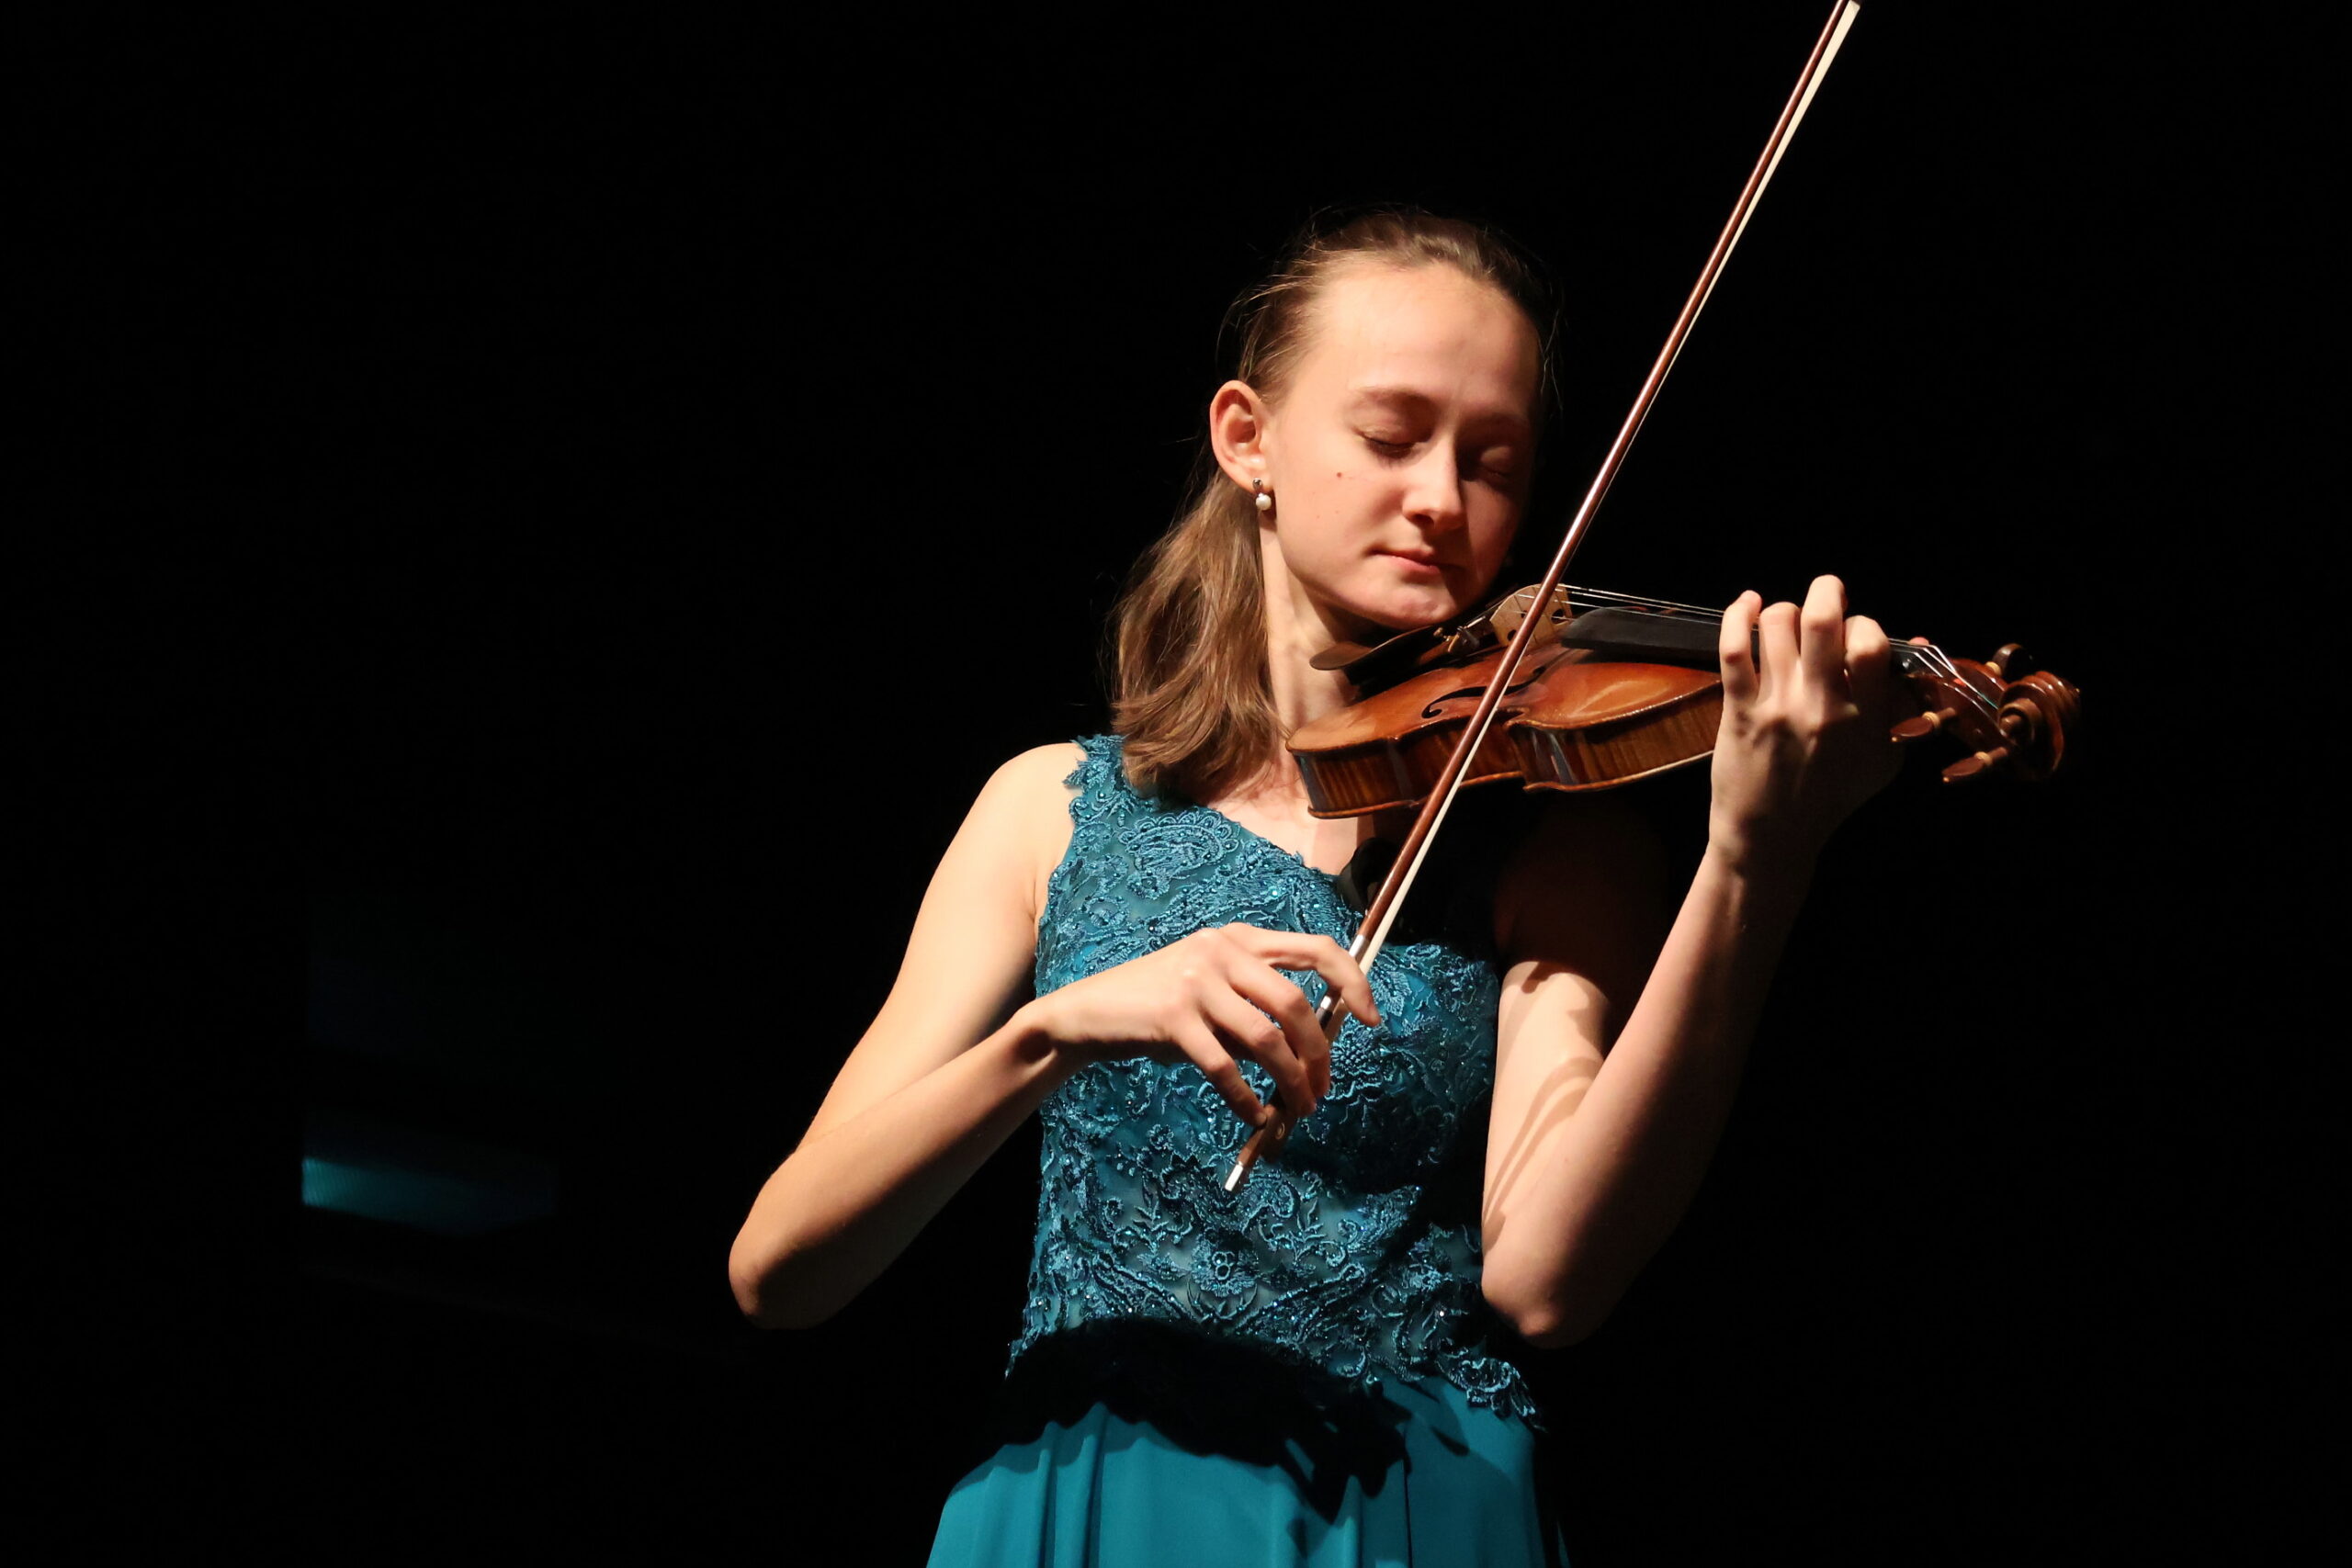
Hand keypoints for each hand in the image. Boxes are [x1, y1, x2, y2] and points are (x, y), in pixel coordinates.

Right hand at [1021, 924, 1378, 1127]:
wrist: (1088, 1013)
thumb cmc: (1159, 1008)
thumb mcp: (1212, 993)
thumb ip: (1256, 1009)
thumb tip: (1311, 1055)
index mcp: (1240, 938)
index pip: (1316, 947)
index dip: (1353, 981)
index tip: (1372, 1020)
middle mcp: (1222, 950)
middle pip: (1297, 1003)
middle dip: (1319, 1055)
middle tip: (1322, 1091)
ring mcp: (1197, 980)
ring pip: (1267, 1038)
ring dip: (1292, 1082)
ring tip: (1299, 1110)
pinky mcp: (1173, 1017)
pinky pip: (1226, 1067)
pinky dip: (1247, 1099)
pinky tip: (1254, 1117)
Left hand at [1708, 574, 1904, 876]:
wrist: (1771, 837)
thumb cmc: (1831, 797)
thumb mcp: (1884, 760)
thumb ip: (1901, 707)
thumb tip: (1915, 648)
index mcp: (1863, 720)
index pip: (1870, 645)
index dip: (1865, 624)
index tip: (1857, 632)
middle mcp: (1820, 709)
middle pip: (1822, 622)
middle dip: (1828, 591)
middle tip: (1829, 590)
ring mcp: (1776, 708)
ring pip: (1776, 626)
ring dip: (1784, 610)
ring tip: (1788, 619)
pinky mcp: (1738, 711)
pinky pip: (1733, 648)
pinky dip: (1738, 614)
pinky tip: (1748, 604)